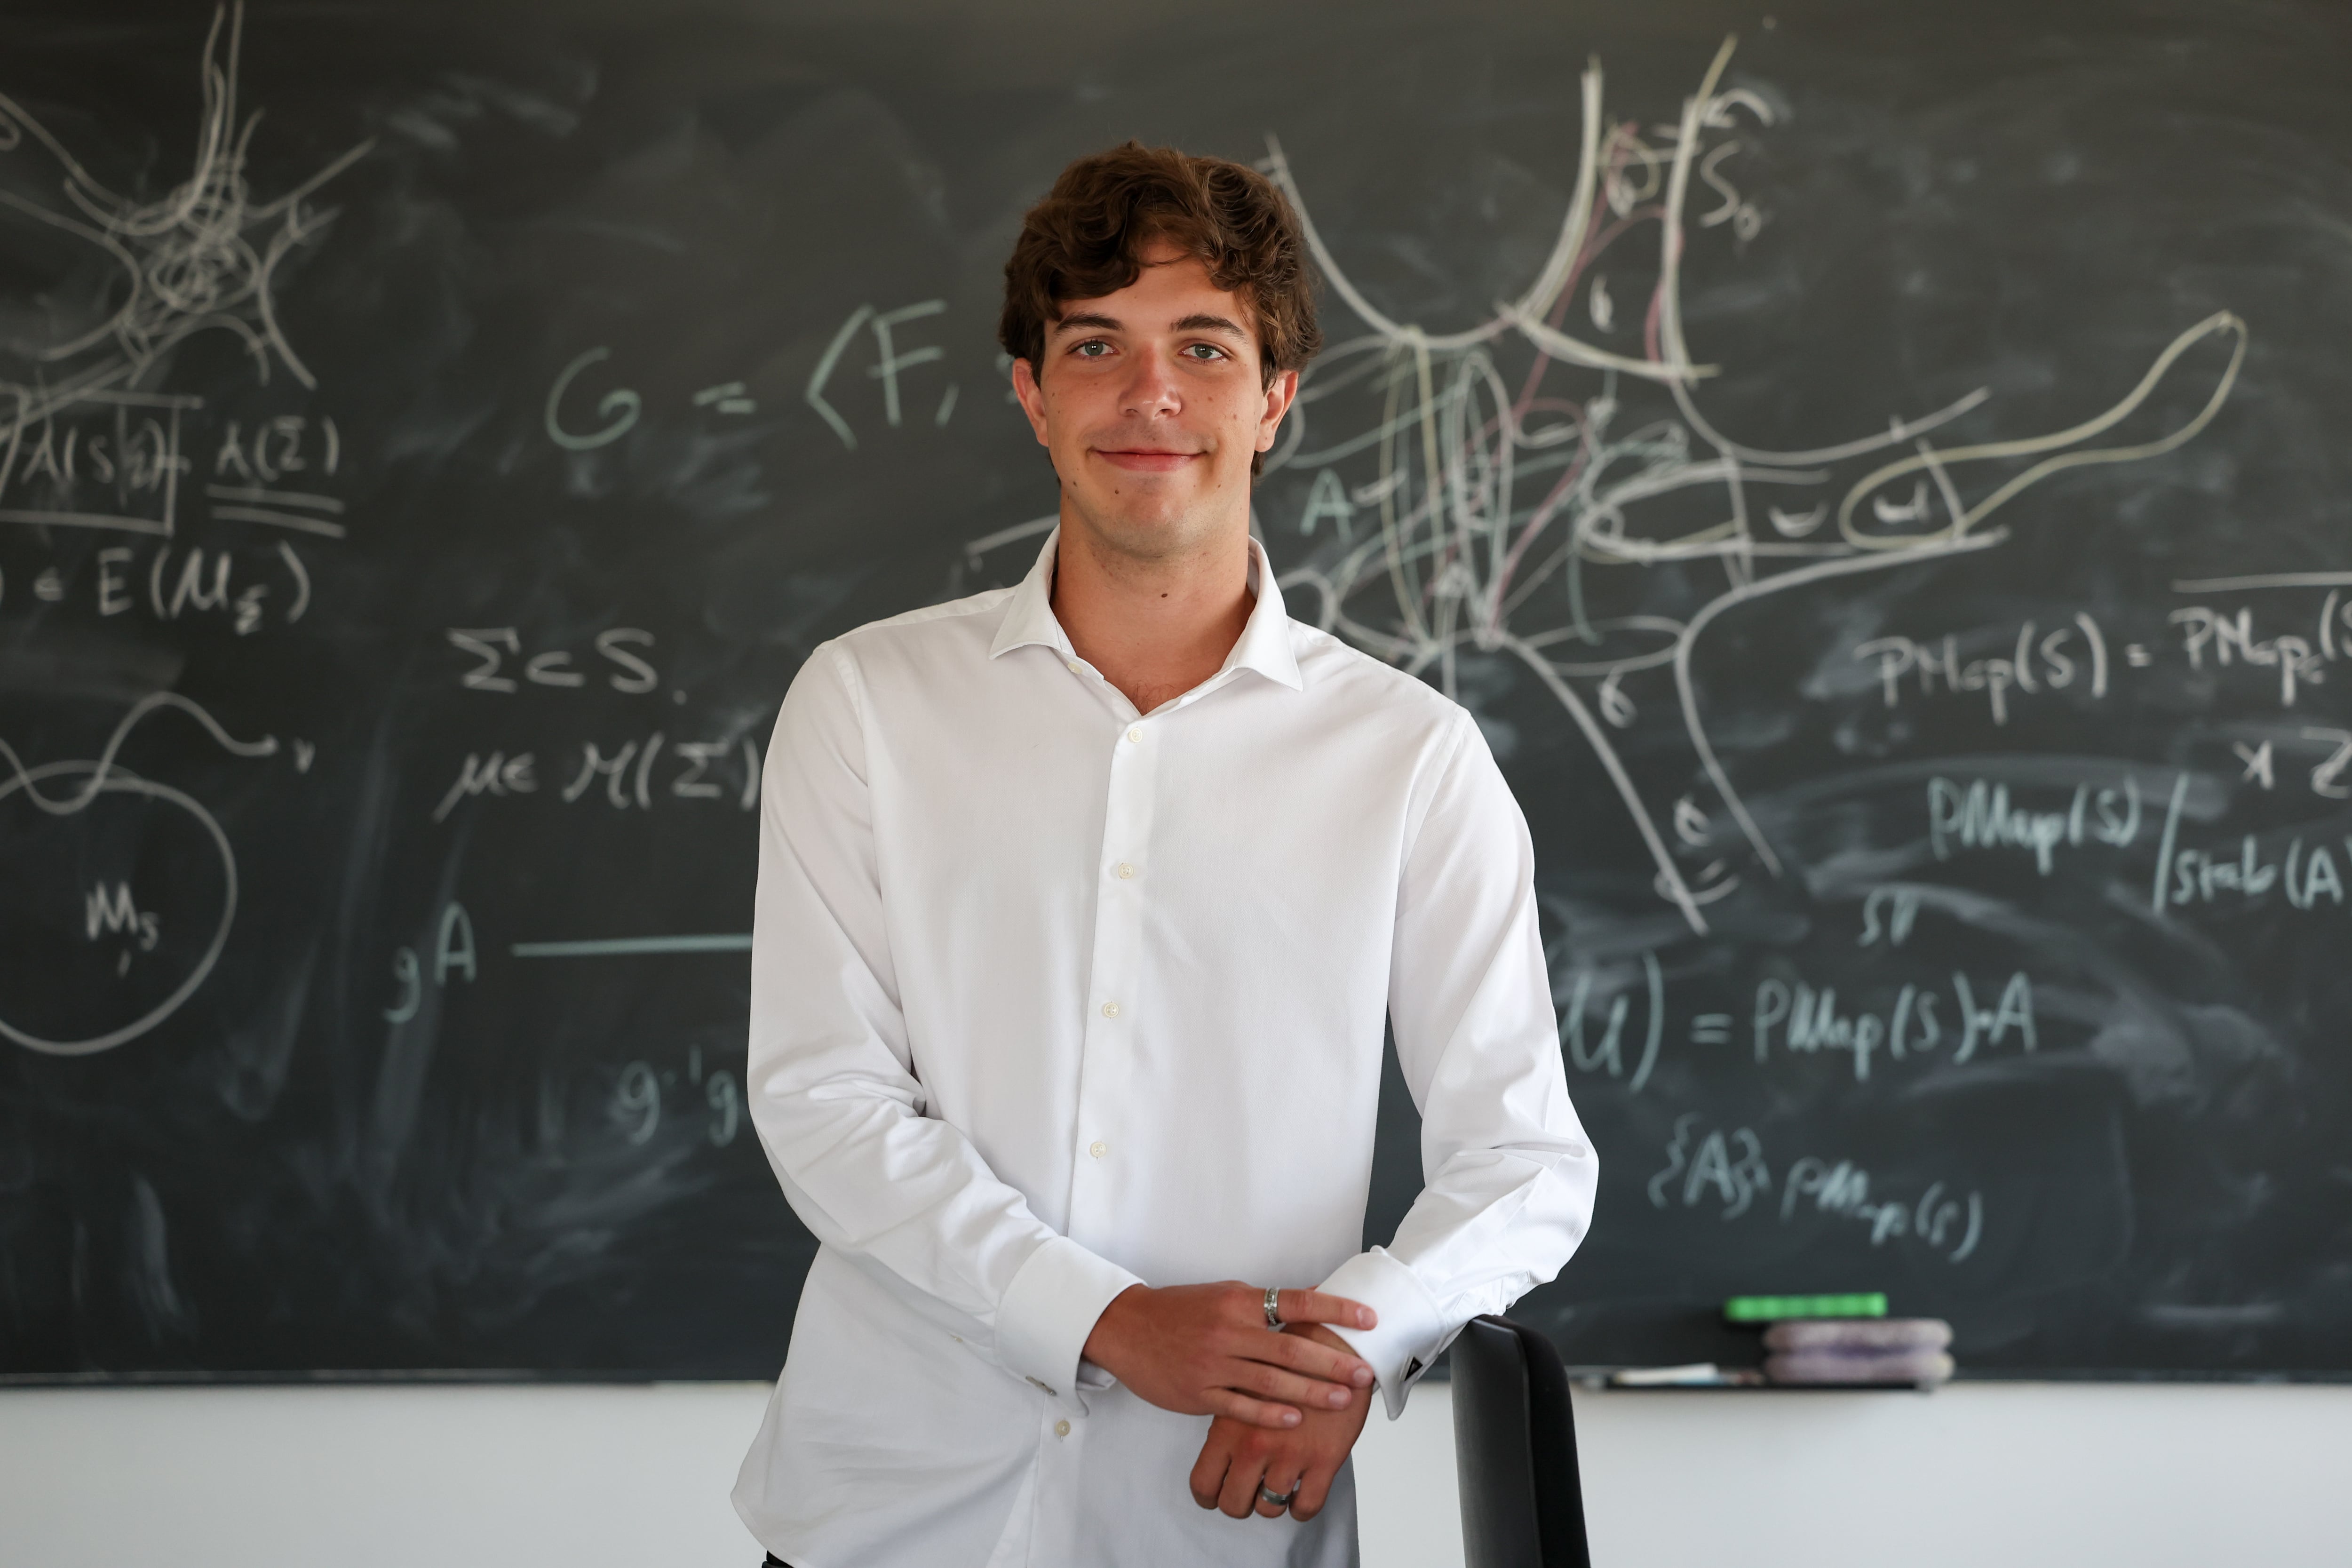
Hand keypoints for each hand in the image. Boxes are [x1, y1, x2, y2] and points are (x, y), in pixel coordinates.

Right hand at [1081, 1283, 1376, 1428]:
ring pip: (1271, 1381)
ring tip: (1342, 1400)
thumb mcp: (1224, 1294)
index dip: (1336, 1309)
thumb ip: (1265, 1302)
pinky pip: (1240, 1407)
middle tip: (1364, 1373)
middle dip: (1332, 1362)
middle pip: (1291, 1347)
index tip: (1369, 1319)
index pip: (1297, 1301)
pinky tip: (1295, 1420)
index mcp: (1239, 1301)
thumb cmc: (1181, 1311)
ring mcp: (1214, 1364)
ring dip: (1311, 1392)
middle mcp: (1229, 1330)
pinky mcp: (1199, 1393)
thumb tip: (1314, 1299)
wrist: (1127, 1328)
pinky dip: (1269, 1415)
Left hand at [1189, 1325, 1373, 1522]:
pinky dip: (1300, 1508)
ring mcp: (1290, 1455)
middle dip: (1239, 1504)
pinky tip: (1299, 1495)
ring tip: (1275, 1489)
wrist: (1334, 1346)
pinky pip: (1307, 1506)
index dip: (1208, 1496)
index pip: (1203, 1482)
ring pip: (1269, 1508)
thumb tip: (1218, 1449)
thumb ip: (1229, 1416)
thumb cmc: (1287, 1361)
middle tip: (1248, 1494)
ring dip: (1271, 1504)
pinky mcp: (1324, 1460)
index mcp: (1229, 1426)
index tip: (1215, 1495)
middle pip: (1234, 1502)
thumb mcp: (1244, 1382)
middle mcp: (1255, 1445)